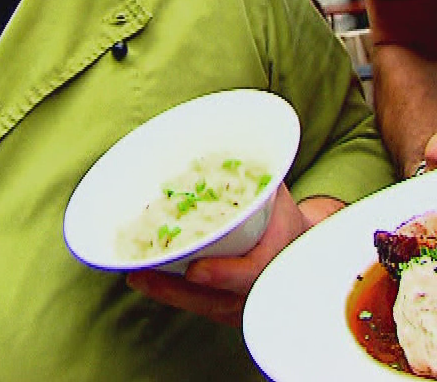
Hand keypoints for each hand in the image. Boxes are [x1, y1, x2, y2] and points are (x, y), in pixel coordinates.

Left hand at [125, 186, 338, 326]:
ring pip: (202, 305)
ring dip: (166, 292)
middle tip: (142, 275)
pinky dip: (171, 294)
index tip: (195, 271)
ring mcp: (245, 304)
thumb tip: (238, 125)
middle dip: (178, 289)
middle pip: (217, 299)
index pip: (252, 274)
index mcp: (279, 257)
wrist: (300, 252)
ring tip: (136, 275)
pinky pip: (198, 306)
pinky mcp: (229, 309)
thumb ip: (258, 169)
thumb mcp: (278, 191)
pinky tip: (145, 280)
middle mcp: (262, 288)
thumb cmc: (283, 216)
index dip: (224, 274)